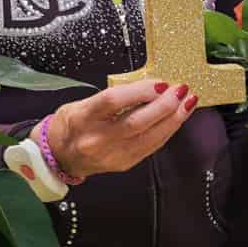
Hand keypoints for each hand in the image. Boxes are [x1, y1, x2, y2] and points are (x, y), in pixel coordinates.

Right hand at [48, 82, 195, 179]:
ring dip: (173, 119)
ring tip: (187, 103)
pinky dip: (167, 131)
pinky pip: (151, 147)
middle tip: (181, 90)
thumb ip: (115, 97)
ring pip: (149, 137)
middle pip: (136, 122)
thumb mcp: (83, 103)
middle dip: (165, 106)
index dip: (140, 91)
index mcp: (83, 118)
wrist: (60, 155)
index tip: (160, 83)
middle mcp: (96, 139)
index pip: (113, 101)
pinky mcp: (124, 164)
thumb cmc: (73, 124)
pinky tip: (176, 119)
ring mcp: (112, 155)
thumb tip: (150, 87)